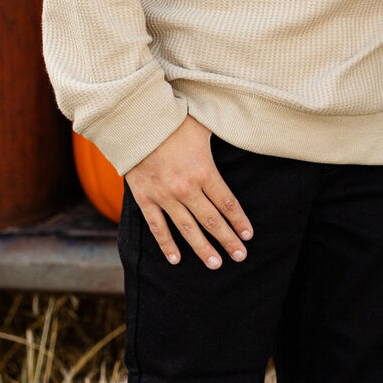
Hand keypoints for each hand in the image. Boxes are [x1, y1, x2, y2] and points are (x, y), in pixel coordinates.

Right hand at [125, 114, 253, 267]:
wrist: (135, 119)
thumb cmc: (172, 118)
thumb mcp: (204, 124)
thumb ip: (222, 132)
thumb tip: (244, 128)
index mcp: (204, 170)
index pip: (227, 203)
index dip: (239, 221)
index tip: (248, 235)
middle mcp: (186, 188)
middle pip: (212, 221)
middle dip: (228, 240)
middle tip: (240, 256)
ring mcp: (164, 196)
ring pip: (187, 229)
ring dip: (203, 249)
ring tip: (216, 264)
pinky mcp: (144, 198)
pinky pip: (157, 227)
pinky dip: (167, 244)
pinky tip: (176, 259)